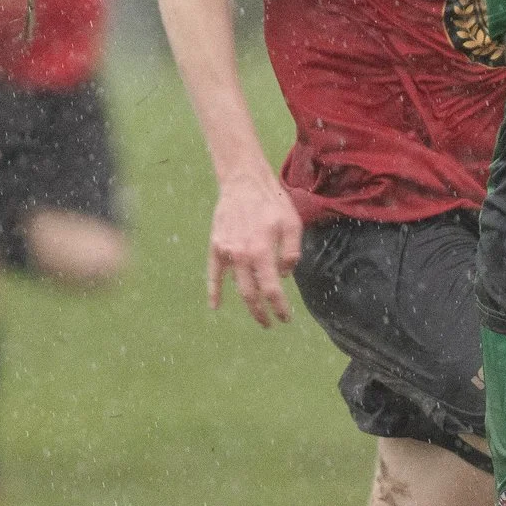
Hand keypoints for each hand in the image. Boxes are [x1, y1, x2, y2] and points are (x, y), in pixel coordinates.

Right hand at [206, 172, 301, 326]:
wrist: (243, 182)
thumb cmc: (272, 202)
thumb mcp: (292, 224)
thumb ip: (291, 253)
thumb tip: (283, 275)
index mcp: (262, 251)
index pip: (271, 290)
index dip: (279, 308)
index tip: (285, 318)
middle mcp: (242, 255)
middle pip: (251, 295)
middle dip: (262, 313)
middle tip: (271, 323)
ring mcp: (226, 252)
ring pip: (236, 287)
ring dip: (247, 304)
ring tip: (257, 314)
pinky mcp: (216, 246)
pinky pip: (213, 274)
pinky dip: (213, 291)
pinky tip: (215, 306)